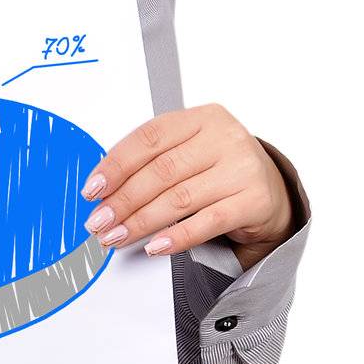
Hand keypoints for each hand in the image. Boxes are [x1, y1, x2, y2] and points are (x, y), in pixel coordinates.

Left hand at [79, 102, 294, 269]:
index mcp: (201, 118)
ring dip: (141, 222)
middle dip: (123, 200)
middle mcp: (224, 137)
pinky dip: (178, 236)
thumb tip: (104, 188)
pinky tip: (156, 245)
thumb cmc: (220, 169)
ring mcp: (242, 168)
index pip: (149, 138)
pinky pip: (208, 221)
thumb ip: (154, 161)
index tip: (93, 189)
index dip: (116, 165)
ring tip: (118, 236)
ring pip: (179, 198)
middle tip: (99, 221)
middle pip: (161, 171)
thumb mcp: (190, 152)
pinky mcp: (254, 200)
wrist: (271, 191)